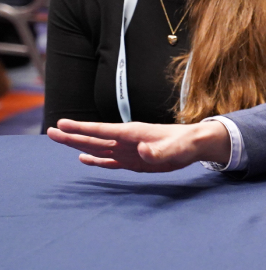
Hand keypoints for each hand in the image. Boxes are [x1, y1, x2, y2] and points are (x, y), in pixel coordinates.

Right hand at [46, 118, 229, 171]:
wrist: (194, 145)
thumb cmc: (186, 143)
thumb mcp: (175, 149)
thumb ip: (158, 151)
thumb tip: (142, 150)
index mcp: (133, 133)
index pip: (102, 130)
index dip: (81, 128)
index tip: (62, 124)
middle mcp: (126, 140)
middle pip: (94, 138)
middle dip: (72, 135)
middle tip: (50, 131)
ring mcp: (128, 150)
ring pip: (97, 148)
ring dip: (79, 145)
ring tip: (60, 140)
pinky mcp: (133, 161)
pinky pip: (110, 161)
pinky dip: (95, 161)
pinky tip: (83, 159)